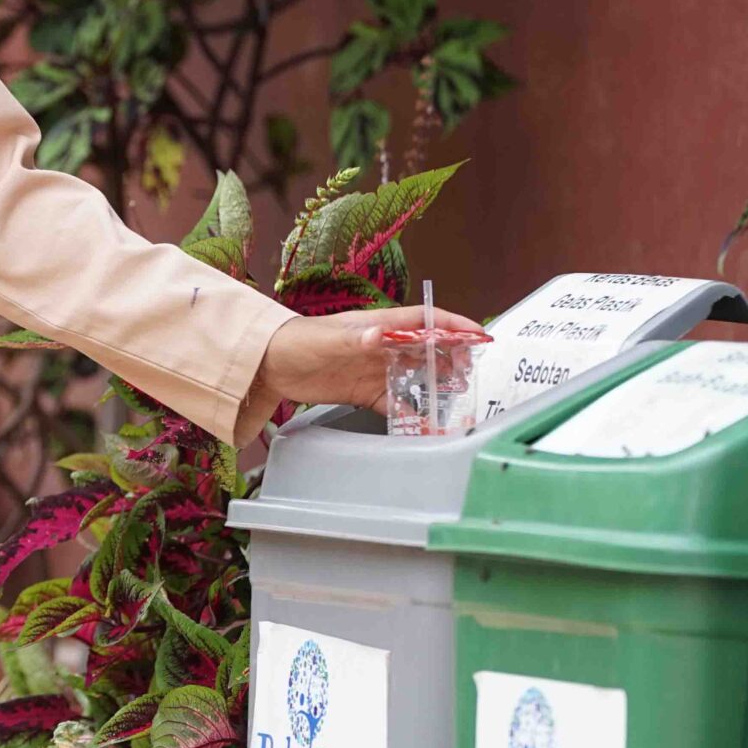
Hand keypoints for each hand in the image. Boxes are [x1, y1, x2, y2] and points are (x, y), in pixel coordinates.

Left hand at [247, 304, 486, 422]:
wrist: (268, 364)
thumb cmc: (295, 341)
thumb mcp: (325, 339)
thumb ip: (352, 339)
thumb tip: (378, 336)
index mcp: (378, 324)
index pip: (424, 321)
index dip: (453, 326)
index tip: (479, 335)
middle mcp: (382, 345)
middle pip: (426, 349)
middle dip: (453, 359)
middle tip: (473, 376)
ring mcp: (374, 369)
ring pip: (415, 377)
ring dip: (436, 387)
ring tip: (458, 401)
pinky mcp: (364, 391)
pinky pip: (394, 402)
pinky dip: (411, 414)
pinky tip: (424, 426)